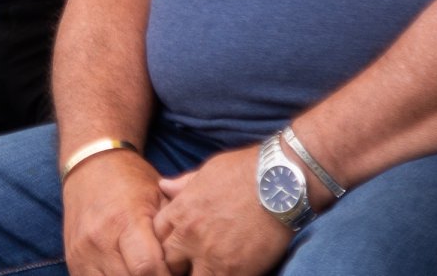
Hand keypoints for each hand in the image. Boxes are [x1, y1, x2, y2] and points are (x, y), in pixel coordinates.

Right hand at [60, 148, 175, 275]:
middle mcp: (98, 240)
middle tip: (164, 271)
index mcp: (124, 221)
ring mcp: (82, 254)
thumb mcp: (160, 198)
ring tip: (146, 272)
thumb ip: (174, 232)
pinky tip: (127, 272)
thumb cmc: (131, 183)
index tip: (177, 271)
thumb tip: (191, 263)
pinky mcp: (73, 262)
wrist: (90, 166)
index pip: (147, 269)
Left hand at [154, 147, 291, 275]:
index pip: (156, 236)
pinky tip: (231, 272)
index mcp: (180, 211)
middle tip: (193, 261)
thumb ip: (183, 185)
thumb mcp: (206, 172)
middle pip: (168, 262)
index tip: (178, 245)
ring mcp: (210, 256)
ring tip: (211, 268)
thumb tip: (164, 185)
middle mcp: (189, 236)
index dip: (166, 242)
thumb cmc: (244, 171)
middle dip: (177, 264)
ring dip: (198, 274)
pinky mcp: (235, 271)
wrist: (280, 182)